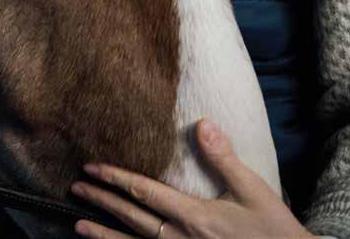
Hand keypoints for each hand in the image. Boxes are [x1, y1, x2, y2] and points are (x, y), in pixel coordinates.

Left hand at [71, 118, 313, 237]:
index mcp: (194, 216)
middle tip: (76, 189)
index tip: (92, 169)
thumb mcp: (252, 190)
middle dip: (101, 202)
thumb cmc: (273, 230)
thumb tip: (202, 123)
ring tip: (78, 226)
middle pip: (131, 219)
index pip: (145, 193)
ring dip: (104, 236)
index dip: (116, 179)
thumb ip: (223, 157)